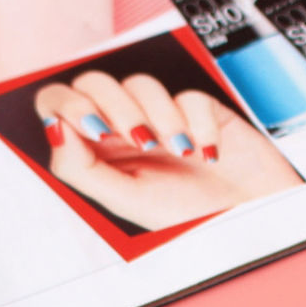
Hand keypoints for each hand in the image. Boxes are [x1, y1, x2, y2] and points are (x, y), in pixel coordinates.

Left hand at [34, 70, 299, 231]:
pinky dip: (198, 124)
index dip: (67, 103)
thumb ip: (81, 168)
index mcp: (99, 153)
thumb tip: (54, 127)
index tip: (92, 127)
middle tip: (139, 139)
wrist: (251, 223)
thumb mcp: (127, 203)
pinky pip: (187, 95)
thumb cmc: (190, 221)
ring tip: (180, 151)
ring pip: (140, 83)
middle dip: (116, 106)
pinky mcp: (199, 109)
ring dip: (160, 117)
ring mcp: (162, 117)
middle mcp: (123, 131)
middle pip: (93, 83)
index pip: (59, 106)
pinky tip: (208, 151)